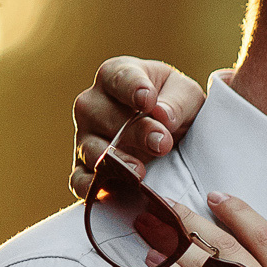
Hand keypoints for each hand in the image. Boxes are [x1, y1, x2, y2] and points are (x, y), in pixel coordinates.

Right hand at [71, 56, 204, 200]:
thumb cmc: (176, 105)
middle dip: (134, 131)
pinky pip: (79, 179)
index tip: (148, 101)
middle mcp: (92, 104)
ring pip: (91, 148)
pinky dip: (93, 188)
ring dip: (116, 161)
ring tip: (140, 171)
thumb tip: (161, 114)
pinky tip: (114, 191)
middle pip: (103, 115)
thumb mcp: (187, 96)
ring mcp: (85, 136)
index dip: (133, 89)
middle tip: (162, 143)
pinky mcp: (84, 167)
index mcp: (116, 76)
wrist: (175, 134)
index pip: (119, 78)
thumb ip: (177, 101)